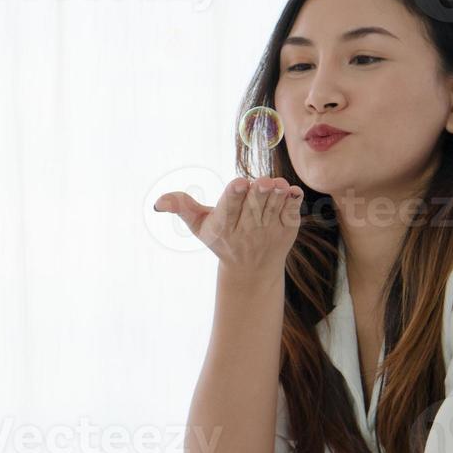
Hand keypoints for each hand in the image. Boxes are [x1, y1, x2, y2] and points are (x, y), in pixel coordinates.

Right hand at [153, 176, 303, 285]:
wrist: (252, 270)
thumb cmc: (222, 240)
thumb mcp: (199, 226)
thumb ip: (182, 208)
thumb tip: (158, 202)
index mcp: (225, 225)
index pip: (229, 208)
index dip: (234, 195)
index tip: (239, 183)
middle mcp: (248, 228)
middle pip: (254, 205)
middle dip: (259, 192)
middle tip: (263, 182)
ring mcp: (269, 229)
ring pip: (274, 206)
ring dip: (277, 194)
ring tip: (278, 184)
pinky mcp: (287, 228)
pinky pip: (292, 212)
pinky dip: (293, 201)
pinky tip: (292, 191)